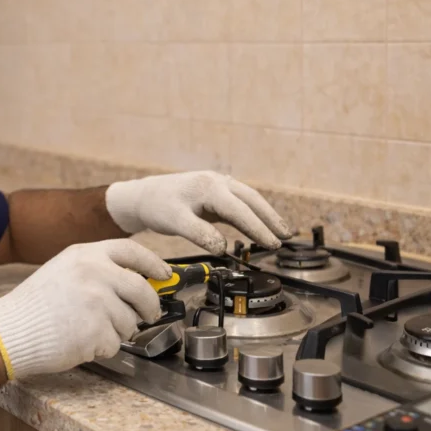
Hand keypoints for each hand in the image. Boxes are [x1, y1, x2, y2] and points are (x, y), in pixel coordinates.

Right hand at [0, 239, 170, 378]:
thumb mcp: (65, 269)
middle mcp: (96, 273)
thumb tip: (138, 283)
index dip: (153, 263)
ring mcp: (98, 302)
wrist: (9, 331)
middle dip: (149, 307)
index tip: (164, 275)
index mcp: (87, 254)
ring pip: (130, 322)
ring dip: (117, 331)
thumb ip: (99, 270)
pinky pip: (116, 343)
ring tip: (86, 329)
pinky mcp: (97, 330)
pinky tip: (80, 341)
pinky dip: (103, 348)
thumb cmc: (36, 305)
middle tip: (146, 316)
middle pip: (142, 290)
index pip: (132, 252)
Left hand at [104, 171, 293, 253]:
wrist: (145, 197)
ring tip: (282, 233)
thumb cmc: (157, 207)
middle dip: (270, 219)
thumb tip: (222, 248)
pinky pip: (240, 203)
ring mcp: (218, 185)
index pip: (239, 209)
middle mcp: (216, 182)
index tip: (271, 244)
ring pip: (249, 199)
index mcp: (208, 187)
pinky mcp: (216, 193)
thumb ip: (199, 234)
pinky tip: (262, 226)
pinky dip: (254, 214)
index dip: (257, 227)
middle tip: (286, 238)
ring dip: (266, 215)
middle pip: (250, 200)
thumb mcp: (174, 222)